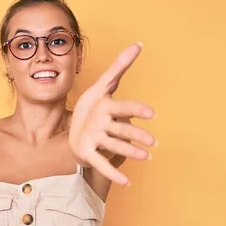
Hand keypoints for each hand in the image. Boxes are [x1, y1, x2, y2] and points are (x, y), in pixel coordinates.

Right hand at [69, 42, 155, 185]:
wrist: (72, 130)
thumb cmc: (94, 107)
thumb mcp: (104, 86)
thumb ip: (120, 66)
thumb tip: (139, 43)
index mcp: (105, 106)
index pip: (123, 107)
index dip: (136, 110)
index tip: (152, 114)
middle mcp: (99, 123)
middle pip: (120, 129)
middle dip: (136, 135)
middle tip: (153, 142)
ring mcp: (93, 138)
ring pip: (114, 147)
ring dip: (130, 153)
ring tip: (147, 157)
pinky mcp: (88, 153)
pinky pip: (101, 165)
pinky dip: (113, 174)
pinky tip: (127, 182)